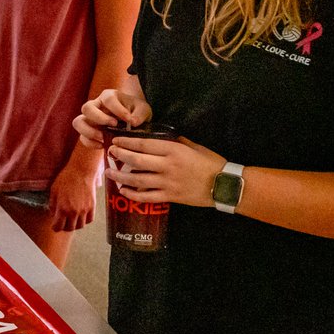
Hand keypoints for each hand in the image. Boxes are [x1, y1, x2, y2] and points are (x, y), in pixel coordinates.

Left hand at [49, 159, 97, 231]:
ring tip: (72, 219)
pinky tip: (80, 215)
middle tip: (63, 222)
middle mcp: (74, 212)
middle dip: (64, 227)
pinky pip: (89, 220)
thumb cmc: (66, 179)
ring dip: (75, 224)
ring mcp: (84, 210)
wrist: (81, 171)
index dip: (55, 227)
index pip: (58, 227)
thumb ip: (52, 205)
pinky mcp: (92, 207)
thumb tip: (53, 214)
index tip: (55, 225)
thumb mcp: (54, 191)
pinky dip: (84, 220)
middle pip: (69, 228)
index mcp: (62, 209)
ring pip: (80, 226)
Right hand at [73, 89, 152, 148]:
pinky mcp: (89, 131)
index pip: (108, 99)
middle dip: (99, 118)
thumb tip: (133, 122)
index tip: (128, 119)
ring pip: (78, 122)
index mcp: (109, 96)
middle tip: (113, 125)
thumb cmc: (136, 111)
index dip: (117, 109)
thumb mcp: (144, 110)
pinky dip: (90, 143)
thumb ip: (140, 114)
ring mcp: (90, 119)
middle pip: (86, 108)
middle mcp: (96, 106)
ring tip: (102, 138)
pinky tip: (102, 145)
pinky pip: (82, 137)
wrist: (132, 119)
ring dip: (89, 131)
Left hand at [105, 135, 223, 207]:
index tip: (116, 140)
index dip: (127, 142)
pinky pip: (146, 197)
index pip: (144, 145)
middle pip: (136, 161)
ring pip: (138, 180)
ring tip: (109, 173)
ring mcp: (168, 183)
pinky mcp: (170, 197)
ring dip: (120, 177)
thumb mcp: (192, 146)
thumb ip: (174, 141)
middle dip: (120, 156)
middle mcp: (168, 166)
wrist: (224, 184)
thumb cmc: (210, 162)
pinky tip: (123, 191)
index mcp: (173, 150)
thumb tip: (157, 136)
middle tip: (110, 153)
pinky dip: (132, 195)